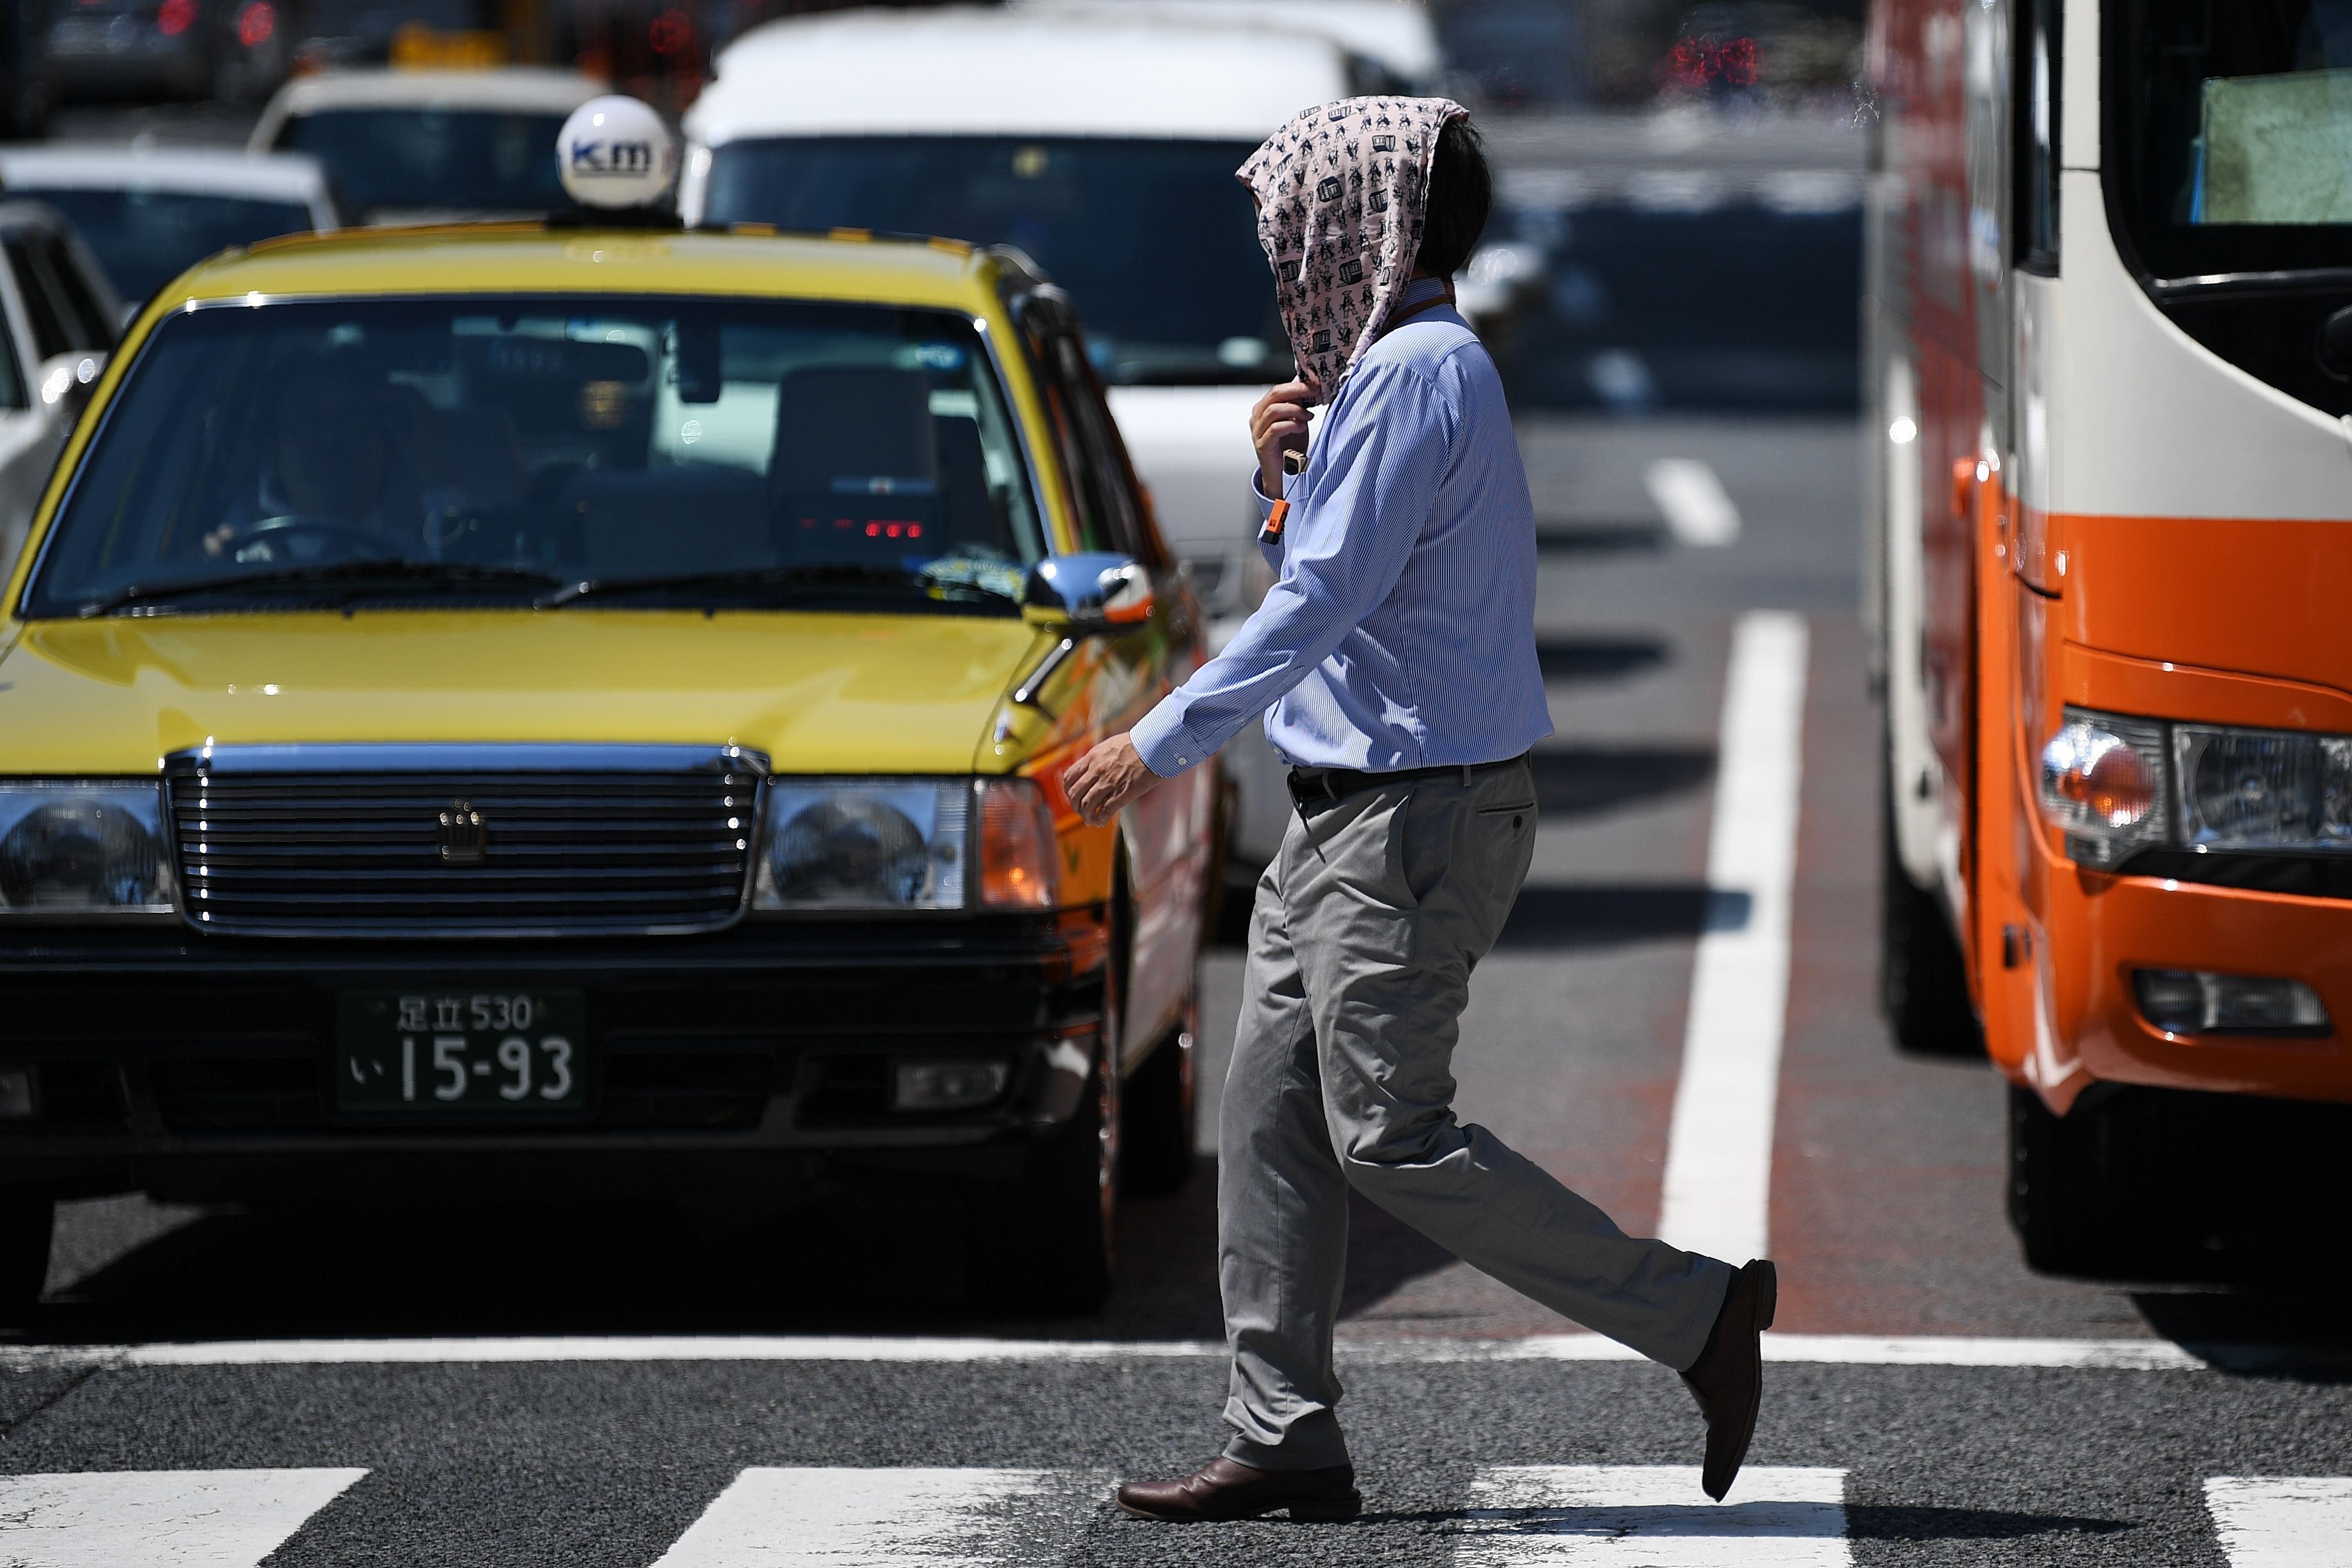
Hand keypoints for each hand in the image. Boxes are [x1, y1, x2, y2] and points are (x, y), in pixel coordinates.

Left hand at [1064, 733, 1163, 826]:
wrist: (1156, 745)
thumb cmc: (1138, 743)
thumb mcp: (1111, 745)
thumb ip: (1100, 756)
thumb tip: (1094, 765)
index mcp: (1093, 757)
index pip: (1069, 777)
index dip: (1068, 790)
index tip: (1073, 796)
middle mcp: (1097, 770)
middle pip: (1075, 794)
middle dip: (1075, 806)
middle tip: (1081, 812)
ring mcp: (1109, 782)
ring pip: (1087, 805)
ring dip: (1086, 816)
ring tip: (1090, 820)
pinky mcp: (1123, 793)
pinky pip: (1105, 811)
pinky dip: (1100, 820)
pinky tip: (1101, 822)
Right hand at [1250, 374, 1319, 495]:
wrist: (1284, 474)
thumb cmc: (1290, 447)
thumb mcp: (1296, 420)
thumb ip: (1297, 404)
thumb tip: (1307, 385)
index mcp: (1263, 409)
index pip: (1278, 389)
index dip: (1297, 385)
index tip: (1315, 385)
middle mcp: (1257, 418)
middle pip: (1275, 394)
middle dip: (1297, 391)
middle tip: (1314, 393)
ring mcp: (1257, 431)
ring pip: (1274, 410)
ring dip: (1295, 410)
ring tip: (1309, 416)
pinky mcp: (1262, 445)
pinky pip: (1275, 429)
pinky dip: (1291, 425)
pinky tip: (1301, 428)